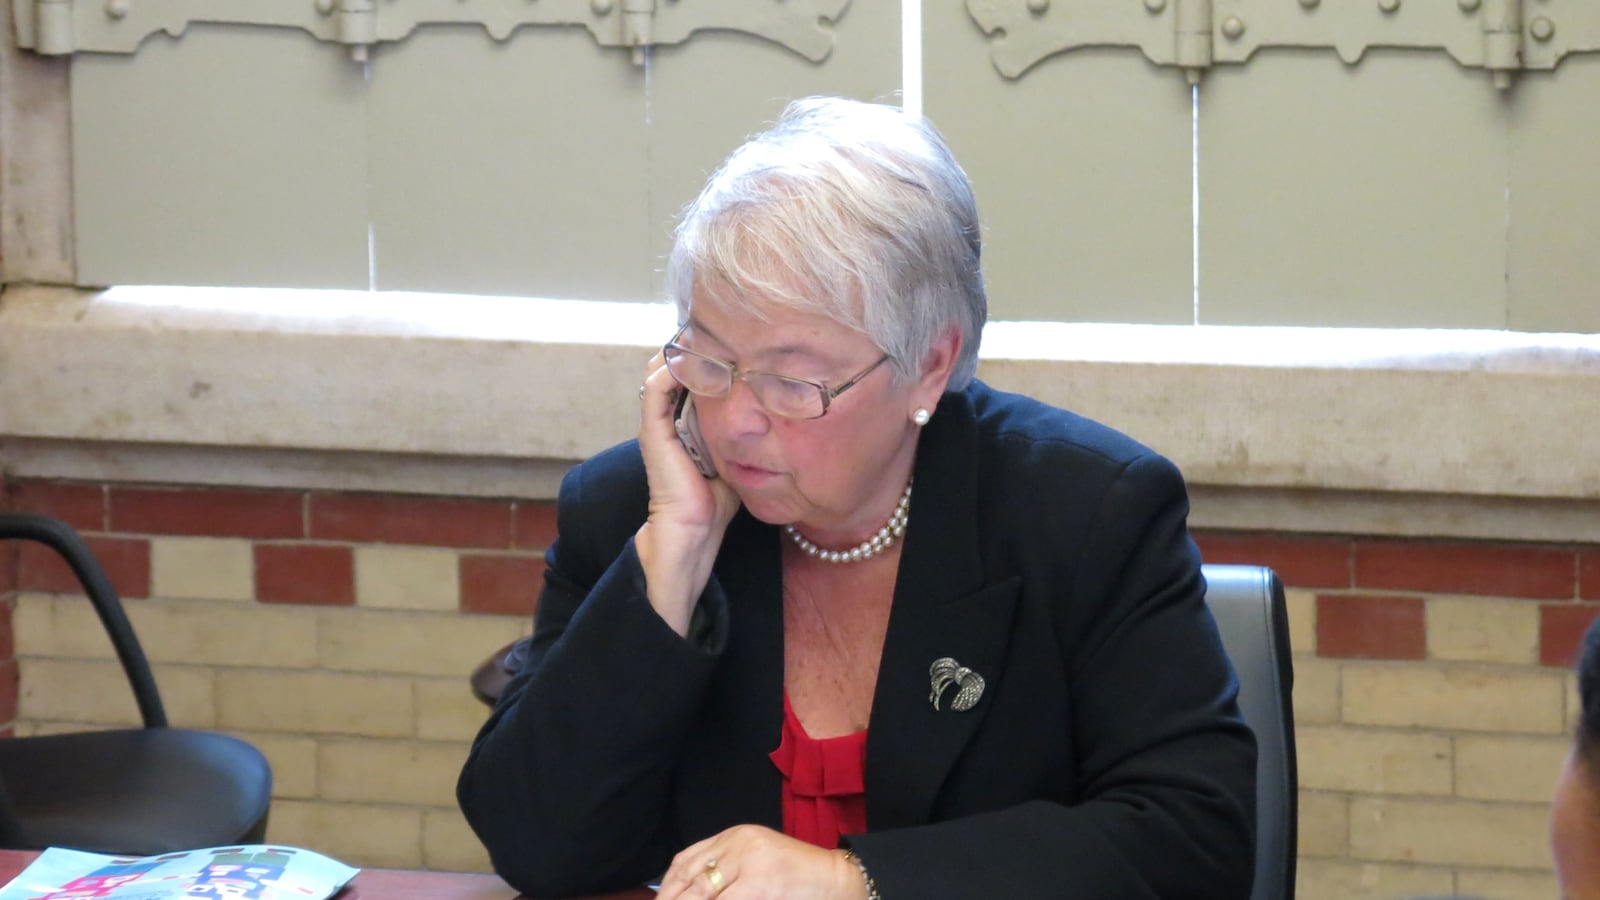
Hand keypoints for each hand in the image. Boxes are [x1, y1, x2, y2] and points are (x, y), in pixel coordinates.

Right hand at [635, 352, 740, 634]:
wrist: (694, 532)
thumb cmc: (718, 499)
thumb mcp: (738, 453)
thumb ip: (747, 431)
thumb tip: (780, 409)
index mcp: (682, 419)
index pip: (687, 372)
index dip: (705, 351)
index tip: (733, 334)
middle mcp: (666, 416)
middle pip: (672, 363)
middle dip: (694, 342)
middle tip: (720, 324)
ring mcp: (656, 422)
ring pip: (660, 369)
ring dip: (682, 348)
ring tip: (706, 332)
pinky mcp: (654, 431)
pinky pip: (657, 388)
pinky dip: (673, 367)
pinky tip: (697, 357)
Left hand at [655, 825, 866, 899]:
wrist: (835, 879)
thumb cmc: (798, 876)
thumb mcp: (757, 862)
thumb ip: (727, 871)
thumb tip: (690, 894)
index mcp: (735, 836)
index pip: (687, 860)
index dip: (668, 887)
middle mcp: (738, 843)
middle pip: (690, 879)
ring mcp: (748, 863)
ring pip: (702, 896)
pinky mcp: (757, 885)